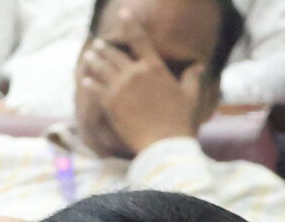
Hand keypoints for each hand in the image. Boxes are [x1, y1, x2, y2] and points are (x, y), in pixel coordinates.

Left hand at [79, 35, 205, 154]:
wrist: (164, 144)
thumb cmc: (180, 121)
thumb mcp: (190, 96)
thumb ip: (192, 78)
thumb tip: (198, 66)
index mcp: (154, 68)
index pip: (140, 38)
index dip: (130, 23)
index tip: (123, 13)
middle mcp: (135, 73)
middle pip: (114, 54)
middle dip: (104, 48)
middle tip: (98, 45)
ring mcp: (121, 88)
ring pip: (102, 68)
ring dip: (94, 61)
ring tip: (89, 57)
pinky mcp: (110, 104)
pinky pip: (96, 89)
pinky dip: (90, 83)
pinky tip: (85, 80)